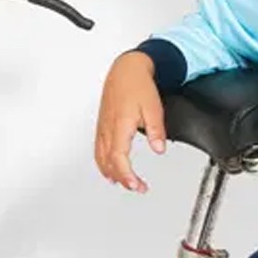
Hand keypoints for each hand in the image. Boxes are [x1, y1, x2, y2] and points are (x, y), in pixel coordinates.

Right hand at [94, 51, 166, 192]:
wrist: (126, 70)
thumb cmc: (138, 85)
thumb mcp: (154, 107)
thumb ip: (156, 130)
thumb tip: (159, 149)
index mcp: (119, 125)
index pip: (118, 158)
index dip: (126, 175)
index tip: (137, 186)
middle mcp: (107, 128)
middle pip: (109, 162)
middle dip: (123, 179)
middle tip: (138, 188)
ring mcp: (103, 127)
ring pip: (101, 157)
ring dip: (112, 173)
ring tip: (126, 184)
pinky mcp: (102, 125)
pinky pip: (98, 150)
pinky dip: (103, 164)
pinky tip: (110, 170)